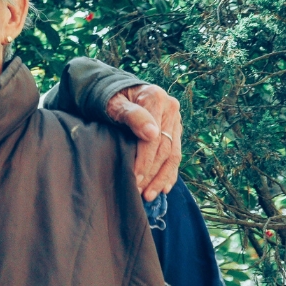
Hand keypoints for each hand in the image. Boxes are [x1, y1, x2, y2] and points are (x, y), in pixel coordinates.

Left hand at [105, 84, 181, 200]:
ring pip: (173, 154)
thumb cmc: (110, 97)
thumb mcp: (113, 103)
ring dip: (162, 178)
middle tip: (139, 192)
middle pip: (164, 148)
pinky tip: (163, 188)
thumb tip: (151, 133)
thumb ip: (131, 115)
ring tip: (150, 195)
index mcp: (156, 98)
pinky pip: (176, 154)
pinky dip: (170, 173)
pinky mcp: (174, 130)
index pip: (154, 137)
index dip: (144, 161)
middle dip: (152, 174)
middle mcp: (170, 108)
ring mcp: (174, 119)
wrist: (116, 90)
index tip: (134, 179)